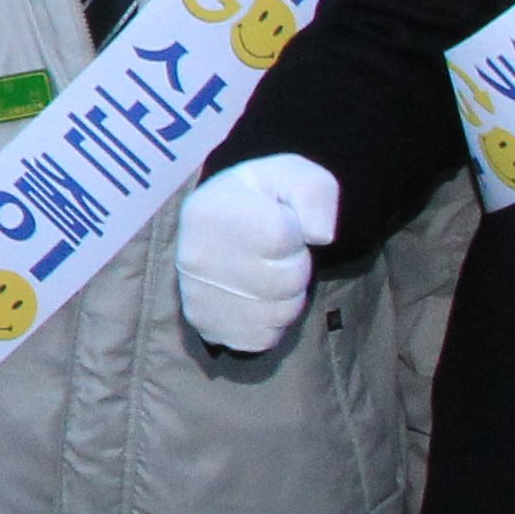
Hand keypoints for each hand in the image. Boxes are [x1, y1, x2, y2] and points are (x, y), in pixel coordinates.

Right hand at [178, 154, 338, 352]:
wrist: (223, 221)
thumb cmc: (262, 197)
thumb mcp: (291, 175)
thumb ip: (314, 192)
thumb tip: (319, 235)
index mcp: (212, 210)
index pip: (279, 236)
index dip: (295, 233)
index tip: (283, 224)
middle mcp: (195, 256)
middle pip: (284, 280)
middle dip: (296, 267)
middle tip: (278, 254)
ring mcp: (197, 295)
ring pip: (278, 313)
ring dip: (287, 297)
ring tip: (269, 274)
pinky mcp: (205, 325)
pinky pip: (262, 338)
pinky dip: (270, 322)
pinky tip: (258, 298)